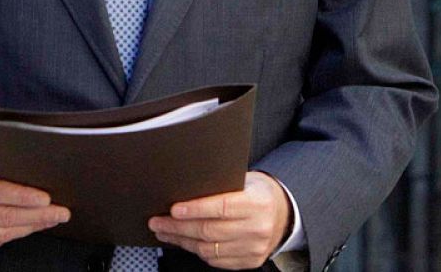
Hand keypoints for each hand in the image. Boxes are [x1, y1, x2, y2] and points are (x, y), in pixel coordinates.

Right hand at [0, 148, 69, 253]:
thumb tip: (26, 173)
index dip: (26, 197)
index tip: (48, 199)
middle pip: (6, 218)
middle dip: (39, 216)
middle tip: (61, 213)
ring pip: (2, 234)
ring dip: (29, 227)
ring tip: (49, 220)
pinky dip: (11, 235)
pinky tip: (26, 227)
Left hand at [148, 171, 291, 269]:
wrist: (283, 213)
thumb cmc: (257, 193)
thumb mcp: (245, 181)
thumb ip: (220, 186)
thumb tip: (183, 189)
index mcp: (257, 204)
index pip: (221, 207)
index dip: (194, 209)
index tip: (173, 209)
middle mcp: (258, 228)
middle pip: (210, 231)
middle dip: (178, 227)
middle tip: (158, 221)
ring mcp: (254, 248)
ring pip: (208, 248)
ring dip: (182, 241)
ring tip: (165, 232)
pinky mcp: (250, 261)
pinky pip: (216, 260)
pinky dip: (196, 251)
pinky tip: (184, 242)